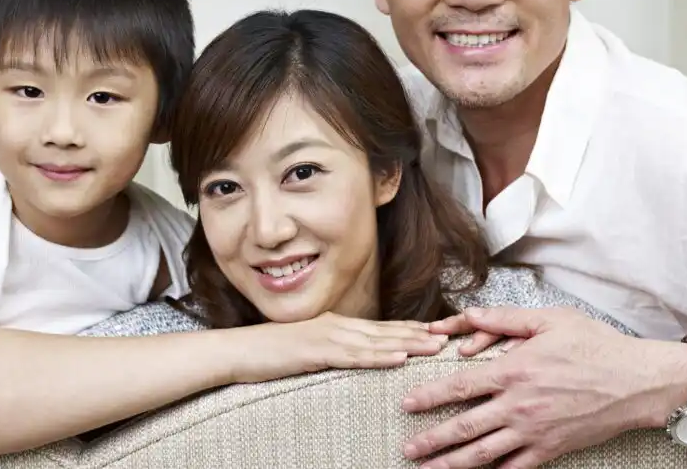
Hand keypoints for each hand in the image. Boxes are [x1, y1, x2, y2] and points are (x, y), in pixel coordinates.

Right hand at [236, 312, 449, 383]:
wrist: (236, 352)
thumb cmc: (268, 355)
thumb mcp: (307, 353)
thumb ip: (331, 354)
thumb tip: (352, 361)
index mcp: (336, 325)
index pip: (380, 328)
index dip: (410, 330)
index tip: (437, 333)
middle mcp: (336, 325)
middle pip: (386, 331)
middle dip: (419, 334)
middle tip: (450, 336)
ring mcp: (326, 336)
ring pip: (376, 341)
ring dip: (408, 343)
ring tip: (435, 347)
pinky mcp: (316, 351)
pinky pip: (352, 355)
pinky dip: (378, 356)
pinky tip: (398, 358)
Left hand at [400, 307, 686, 468]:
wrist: (637, 381)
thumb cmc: (594, 344)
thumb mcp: (549, 319)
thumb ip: (504, 319)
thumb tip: (468, 317)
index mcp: (514, 370)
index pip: (459, 387)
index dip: (429, 397)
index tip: (407, 404)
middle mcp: (519, 405)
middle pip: (464, 428)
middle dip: (432, 441)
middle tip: (408, 450)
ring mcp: (535, 431)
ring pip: (484, 455)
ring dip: (452, 464)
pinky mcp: (552, 449)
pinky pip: (516, 468)